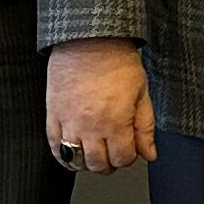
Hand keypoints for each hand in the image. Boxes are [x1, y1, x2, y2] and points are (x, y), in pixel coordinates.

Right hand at [46, 38, 155, 172]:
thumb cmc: (117, 60)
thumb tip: (150, 154)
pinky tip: (72, 154)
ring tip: (94, 153)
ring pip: (76, 161)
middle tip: (113, 152)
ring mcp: (69, 122)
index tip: (129, 147)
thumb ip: (145, 127)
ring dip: (88, 163)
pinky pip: (54, 147)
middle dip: (110, 163)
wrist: (88, 39)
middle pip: (99, 165)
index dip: (129, 157)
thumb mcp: (141, 92)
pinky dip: (63, 157)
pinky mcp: (53, 115)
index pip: (122, 159)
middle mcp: (91, 126)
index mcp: (116, 121)